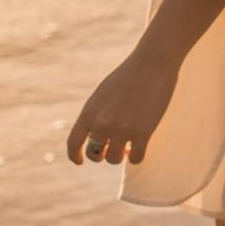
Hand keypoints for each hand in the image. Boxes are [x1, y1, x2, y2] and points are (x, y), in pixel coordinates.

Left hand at [66, 45, 179, 167]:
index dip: (75, 156)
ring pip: (115, 159)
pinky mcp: (142, 133)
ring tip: (129, 145)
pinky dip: (137, 156)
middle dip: (103, 155)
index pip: (73, 143)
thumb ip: (96, 115)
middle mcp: (101, 124)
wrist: (151, 63)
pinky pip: (136, 159)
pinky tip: (140, 147)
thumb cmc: (128, 75)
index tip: (80, 162)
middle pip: (95, 155)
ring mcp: (121, 130)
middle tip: (113, 149)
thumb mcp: (103, 94)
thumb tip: (96, 136)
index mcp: (88, 113)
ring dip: (122, 155)